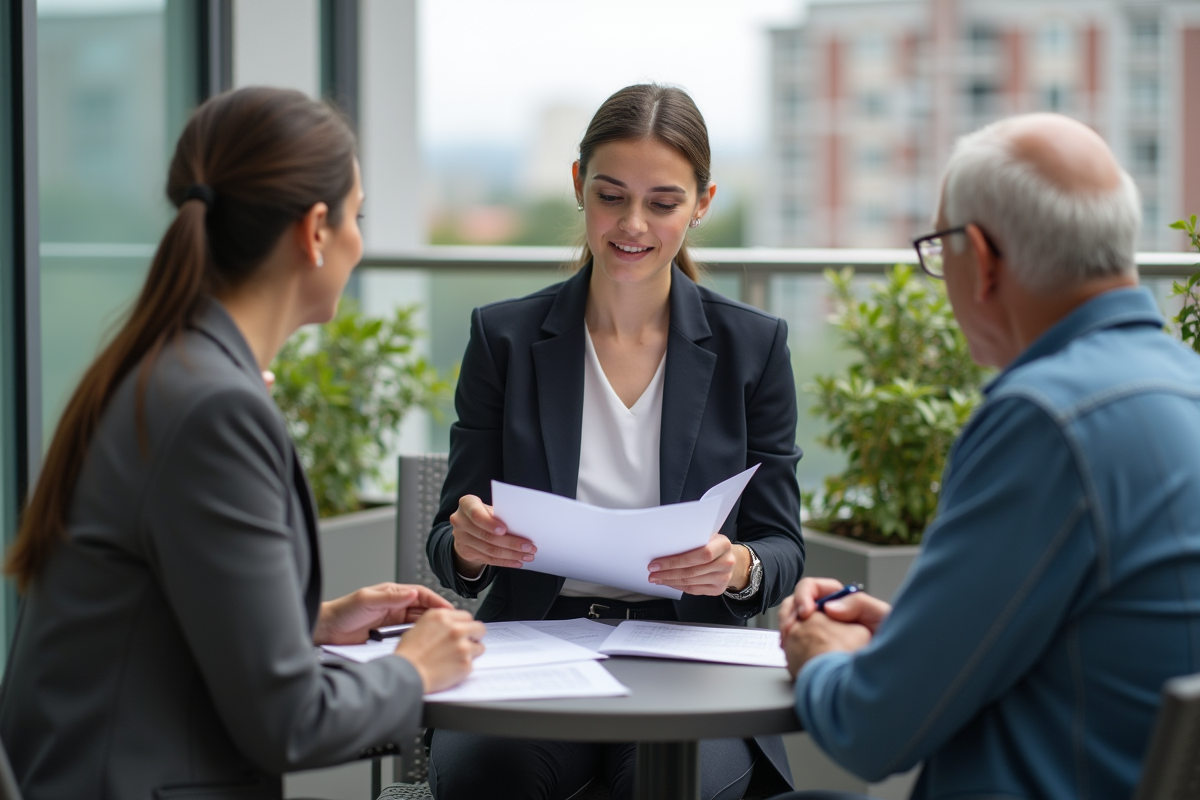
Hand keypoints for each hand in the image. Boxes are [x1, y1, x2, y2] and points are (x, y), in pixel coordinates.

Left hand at [313, 583, 453, 645]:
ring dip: (429, 627)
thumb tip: (412, 592)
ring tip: (441, 634)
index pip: (420, 594)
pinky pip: (408, 635)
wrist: (326, 630)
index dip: (437, 601)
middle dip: (438, 615)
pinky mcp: (388, 636)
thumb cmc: (342, 611)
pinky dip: (417, 637)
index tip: (449, 609)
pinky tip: (423, 642)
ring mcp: (392, 622)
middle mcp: (395, 606)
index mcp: (392, 594)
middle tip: (451, 624)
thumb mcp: (367, 600)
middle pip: (423, 609)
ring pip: (418, 623)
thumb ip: (390, 597)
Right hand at [394, 608, 486, 692]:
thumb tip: (449, 625)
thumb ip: (439, 623)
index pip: (466, 616)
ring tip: (458, 657)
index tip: (463, 630)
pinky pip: (473, 663)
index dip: (464, 625)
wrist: (406, 674)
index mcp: (442, 617)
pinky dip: (465, 665)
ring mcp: (463, 646)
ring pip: (479, 646)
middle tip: (467, 642)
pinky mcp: (466, 663)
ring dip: (472, 651)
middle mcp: (455, 628)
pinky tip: (453, 667)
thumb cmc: (408, 654)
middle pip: (479, 628)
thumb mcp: (419, 627)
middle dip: (474, 635)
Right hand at [450, 495, 535, 575]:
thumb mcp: (488, 508)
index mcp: (467, 504)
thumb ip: (500, 514)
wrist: (466, 528)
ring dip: (512, 554)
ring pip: (489, 550)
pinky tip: (517, 561)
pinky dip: (505, 561)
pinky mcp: (466, 553)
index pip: (476, 514)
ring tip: (527, 555)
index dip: (490, 523)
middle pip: (487, 536)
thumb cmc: (484, 513)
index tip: (504, 530)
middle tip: (529, 547)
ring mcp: (461, 539)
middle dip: (511, 542)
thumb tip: (523, 526)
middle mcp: (460, 521)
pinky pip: (488, 559)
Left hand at [648, 534, 744, 595]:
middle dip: (668, 572)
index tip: (657, 563)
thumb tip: (663, 546)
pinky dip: (678, 586)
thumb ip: (692, 539)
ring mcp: (723, 578)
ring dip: (670, 580)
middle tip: (653, 572)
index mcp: (723, 545)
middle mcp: (726, 562)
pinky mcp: (718, 589)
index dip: (676, 560)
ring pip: (691, 582)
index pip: (700, 554)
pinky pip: (693, 590)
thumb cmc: (714, 544)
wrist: (730, 558)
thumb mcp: (707, 535)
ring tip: (657, 578)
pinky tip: (669, 582)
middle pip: (692, 570)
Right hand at [779, 577, 892, 678]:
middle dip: (789, 613)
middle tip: (789, 628)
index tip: (806, 612)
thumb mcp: (880, 615)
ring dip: (786, 629)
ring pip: (792, 623)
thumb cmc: (893, 641)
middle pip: (797, 604)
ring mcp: (819, 633)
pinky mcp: (814, 650)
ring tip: (787, 641)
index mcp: (841, 602)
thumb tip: (830, 607)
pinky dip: (789, 646)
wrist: (893, 671)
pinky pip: (795, 643)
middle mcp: (827, 615)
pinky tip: (792, 652)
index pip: (813, 588)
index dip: (804, 595)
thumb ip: (857, 603)